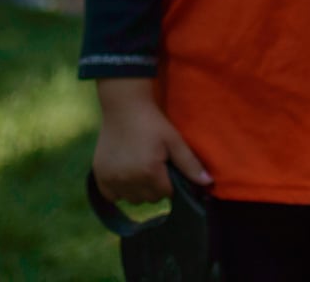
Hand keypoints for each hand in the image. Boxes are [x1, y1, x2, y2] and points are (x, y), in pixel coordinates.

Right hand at [92, 79, 210, 203]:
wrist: (124, 109)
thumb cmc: (153, 124)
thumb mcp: (175, 141)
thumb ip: (190, 164)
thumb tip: (208, 183)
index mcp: (150, 172)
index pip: (166, 193)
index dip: (170, 181)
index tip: (166, 167)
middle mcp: (129, 180)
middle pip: (150, 199)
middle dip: (155, 187)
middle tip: (154, 166)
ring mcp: (112, 180)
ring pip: (132, 199)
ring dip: (138, 190)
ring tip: (140, 169)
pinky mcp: (100, 176)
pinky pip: (112, 197)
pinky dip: (120, 191)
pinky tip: (125, 175)